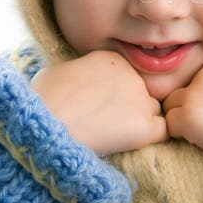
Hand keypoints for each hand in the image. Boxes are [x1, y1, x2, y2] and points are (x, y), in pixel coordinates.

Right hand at [31, 50, 167, 155]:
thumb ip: (79, 73)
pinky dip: (150, 138)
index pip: (126, 77)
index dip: (114, 95)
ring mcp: (141, 99)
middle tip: (106, 125)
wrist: (42, 126)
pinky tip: (129, 144)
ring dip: (140, 123)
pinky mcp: (145, 125)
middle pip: (142, 92)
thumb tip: (77, 83)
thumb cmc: (41, 102)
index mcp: (111, 58)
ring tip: (114, 136)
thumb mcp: (58, 73)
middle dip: (129, 108)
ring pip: (153, 111)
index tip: (97, 108)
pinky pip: (162, 131)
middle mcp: (131, 74)